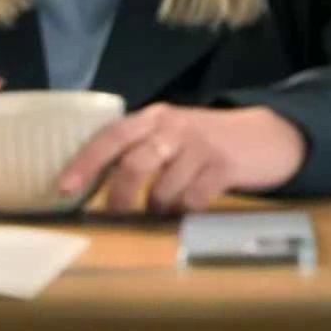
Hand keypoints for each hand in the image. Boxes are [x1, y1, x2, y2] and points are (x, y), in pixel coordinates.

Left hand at [56, 104, 308, 214]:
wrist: (266, 136)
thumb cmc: (207, 141)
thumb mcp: (172, 134)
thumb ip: (140, 148)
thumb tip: (95, 183)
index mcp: (155, 117)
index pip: (112, 136)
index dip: (86, 162)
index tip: (65, 188)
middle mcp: (175, 127)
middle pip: (135, 164)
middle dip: (120, 195)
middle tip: (117, 213)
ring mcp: (201, 146)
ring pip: (163, 189)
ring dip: (159, 207)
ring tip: (166, 207)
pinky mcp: (224, 166)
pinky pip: (193, 199)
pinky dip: (186, 210)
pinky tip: (191, 205)